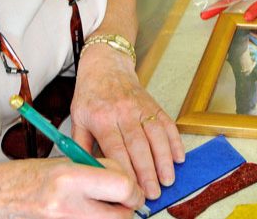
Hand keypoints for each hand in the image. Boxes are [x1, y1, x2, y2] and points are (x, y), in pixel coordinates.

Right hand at [0, 157, 142, 218]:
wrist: (1, 197)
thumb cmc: (31, 177)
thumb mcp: (67, 163)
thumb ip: (100, 171)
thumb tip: (130, 182)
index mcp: (70, 179)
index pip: (123, 187)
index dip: (133, 189)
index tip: (132, 188)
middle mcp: (68, 207)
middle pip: (122, 216)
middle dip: (126, 208)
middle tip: (118, 200)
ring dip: (112, 217)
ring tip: (96, 205)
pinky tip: (87, 212)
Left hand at [70, 44, 185, 199]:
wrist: (105, 65)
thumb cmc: (90, 94)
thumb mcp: (78, 118)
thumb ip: (81, 146)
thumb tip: (85, 171)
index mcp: (101, 117)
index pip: (116, 148)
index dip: (126, 171)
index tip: (130, 190)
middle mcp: (123, 111)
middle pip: (138, 145)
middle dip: (147, 172)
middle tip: (153, 193)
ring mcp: (140, 107)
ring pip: (156, 135)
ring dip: (164, 160)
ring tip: (168, 180)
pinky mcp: (153, 104)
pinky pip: (167, 123)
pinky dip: (175, 141)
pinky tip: (179, 158)